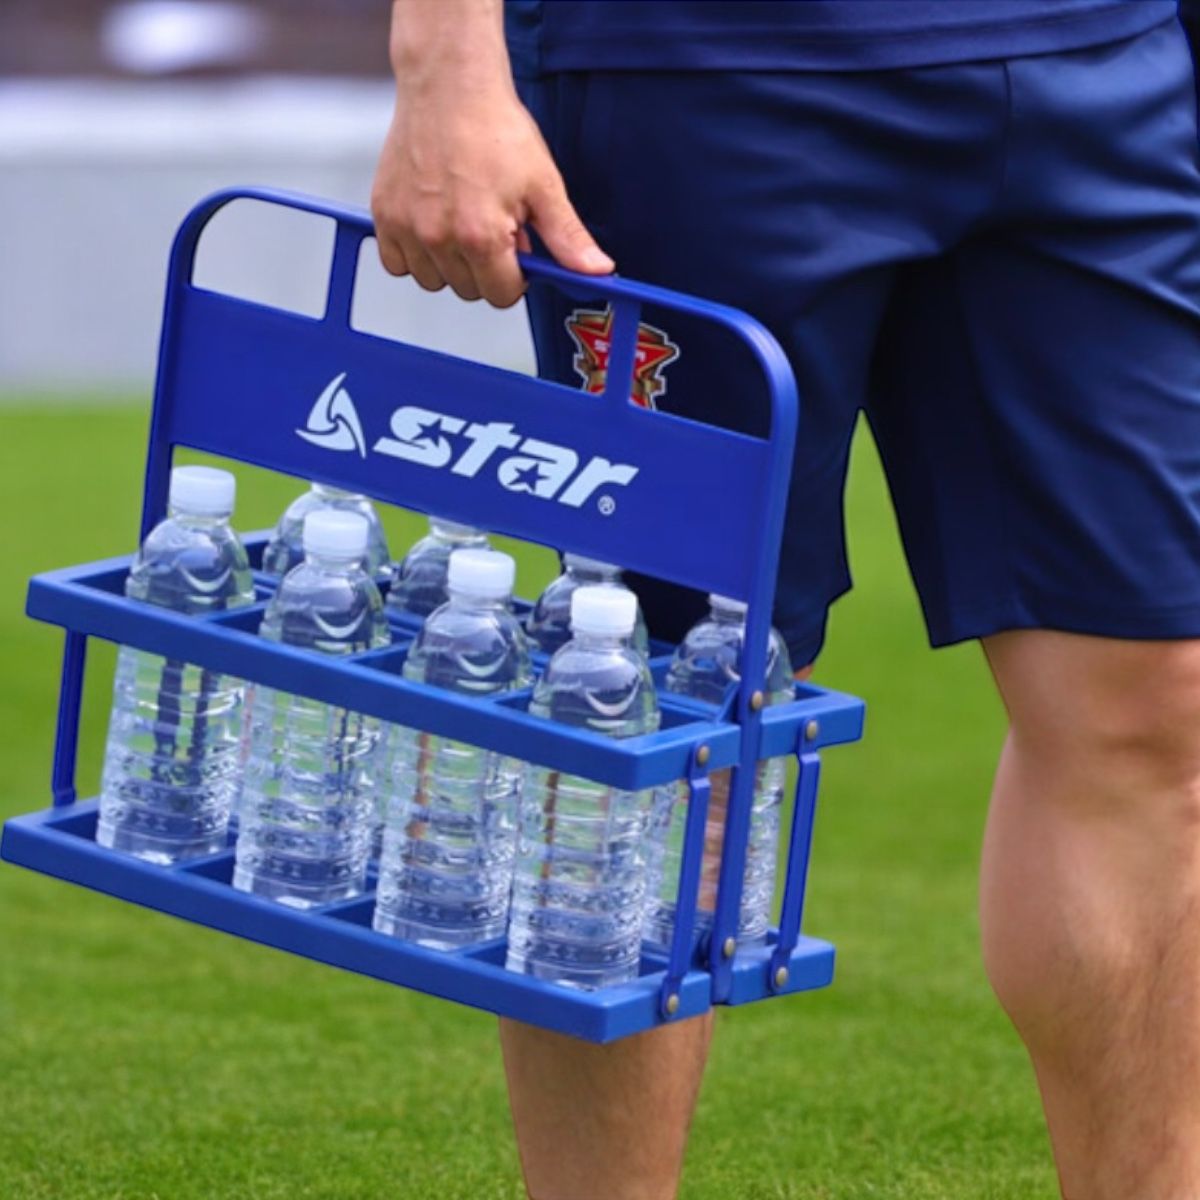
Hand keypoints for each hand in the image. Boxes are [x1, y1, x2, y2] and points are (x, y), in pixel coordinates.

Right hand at [371, 3, 612, 307]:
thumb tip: (599, 273)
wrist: (449, 84)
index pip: (502, 296)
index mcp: (481, 237)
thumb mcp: (544, 185)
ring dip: (450, 264)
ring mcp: (406, 227)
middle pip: (469, 291)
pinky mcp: (384, 214)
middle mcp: (438, 238)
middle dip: (485, 268)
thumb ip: (567, 238)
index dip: (517, 277)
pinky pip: (397, 264)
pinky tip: (434, 224)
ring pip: (433, 281)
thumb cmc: (497, 129)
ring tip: (462, 220)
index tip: (517, 246)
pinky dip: (415, 254)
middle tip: (492, 224)